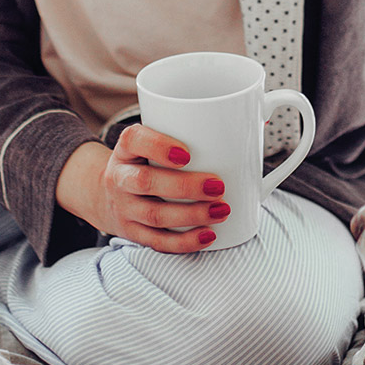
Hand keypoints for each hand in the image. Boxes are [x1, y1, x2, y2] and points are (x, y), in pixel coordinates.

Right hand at [55, 125, 229, 251]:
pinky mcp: (132, 232)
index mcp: (127, 147)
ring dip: (191, 215)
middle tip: (218, 186)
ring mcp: (124, 207)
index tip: (188, 153)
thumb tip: (256, 122)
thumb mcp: (154, 139)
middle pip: (145, 182)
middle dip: (185, 186)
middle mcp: (120, 177)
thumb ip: (190, 130)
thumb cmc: (147, 160)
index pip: (134, 140)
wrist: (107, 193)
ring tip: (222, 211)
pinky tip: (208, 235)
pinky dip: (184, 241)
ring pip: (154, 215)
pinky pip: (157, 241)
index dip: (158, 146)